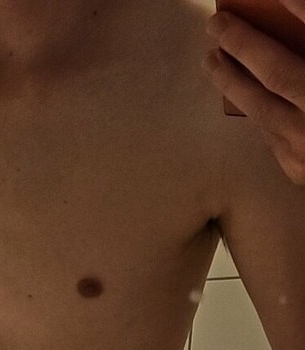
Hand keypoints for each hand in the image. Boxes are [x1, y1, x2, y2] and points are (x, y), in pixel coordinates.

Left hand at [203, 0, 304, 183]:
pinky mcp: (295, 171)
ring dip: (232, 81)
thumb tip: (290, 8)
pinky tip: (241, 92)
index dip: (290, 18)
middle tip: (217, 24)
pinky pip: (269, 133)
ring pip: (260, 111)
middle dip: (243, 47)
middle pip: (276, 78)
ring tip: (214, 58)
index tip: (265, 0)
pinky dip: (254, 109)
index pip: (298, 61)